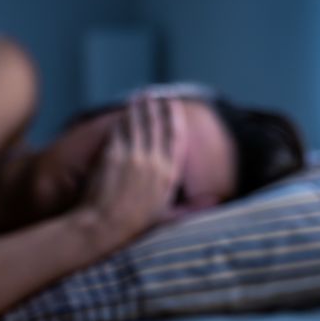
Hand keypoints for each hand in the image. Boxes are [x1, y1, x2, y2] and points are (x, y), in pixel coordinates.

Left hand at [77, 94, 189, 243]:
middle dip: (157, 106)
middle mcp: (153, 161)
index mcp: (168, 174)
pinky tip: (124, 113)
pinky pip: (120, 130)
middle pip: (156, 125)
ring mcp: (132, 156)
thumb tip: (215, 200)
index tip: (174, 104)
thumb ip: (192, 207)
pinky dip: (123, 119)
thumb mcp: (169, 218)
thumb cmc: (135, 226)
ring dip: (140, 107)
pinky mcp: (112, 155)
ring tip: (140, 96)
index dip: (174, 117)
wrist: (104, 226)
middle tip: (155, 94)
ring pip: (138, 123)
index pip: (175, 136)